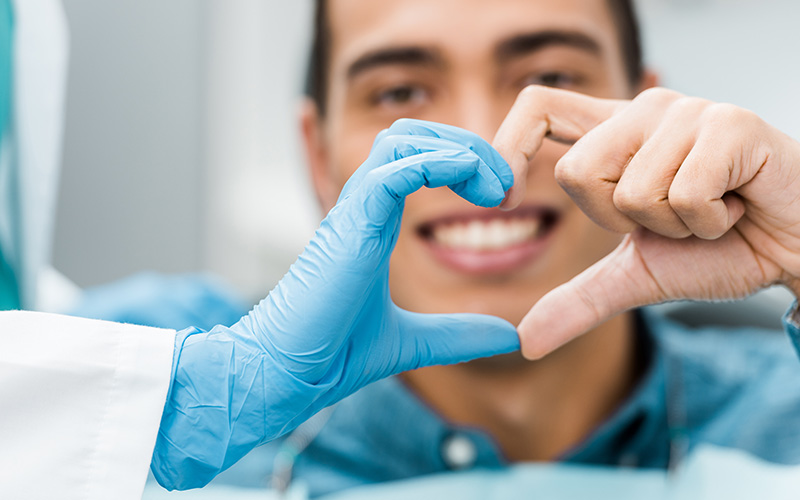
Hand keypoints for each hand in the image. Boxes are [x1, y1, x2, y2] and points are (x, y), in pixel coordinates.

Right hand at [151, 119, 518, 488]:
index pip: (417, 158)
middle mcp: (363, 205)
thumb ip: (460, 334)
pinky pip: (396, 168)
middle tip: (504, 186)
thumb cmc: (333, 353)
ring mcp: (355, 209)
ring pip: (404, 139)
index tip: (501, 198)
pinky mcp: (352, 222)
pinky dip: (438, 163)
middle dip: (466, 145)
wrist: (289, 372)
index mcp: (375, 221)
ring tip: (493, 188)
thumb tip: (511, 337)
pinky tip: (469, 182)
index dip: (462, 162)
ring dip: (458, 150)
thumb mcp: (416, 341)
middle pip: (414, 134)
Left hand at [493, 86, 799, 358]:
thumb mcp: (636, 274)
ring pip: (631, 191)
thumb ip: (579, 299)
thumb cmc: (719, 248)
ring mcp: (686, 112)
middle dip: (620, 221)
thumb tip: (524, 342)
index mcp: (612, 134)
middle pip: (576, 172)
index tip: (505, 198)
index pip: (536, 107)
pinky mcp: (729, 124)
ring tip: (709, 211)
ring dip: (673, 226)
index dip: (508, 147)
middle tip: (669, 217)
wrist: (794, 249)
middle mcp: (642, 111)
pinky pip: (683, 195)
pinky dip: (708, 223)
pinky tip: (735, 205)